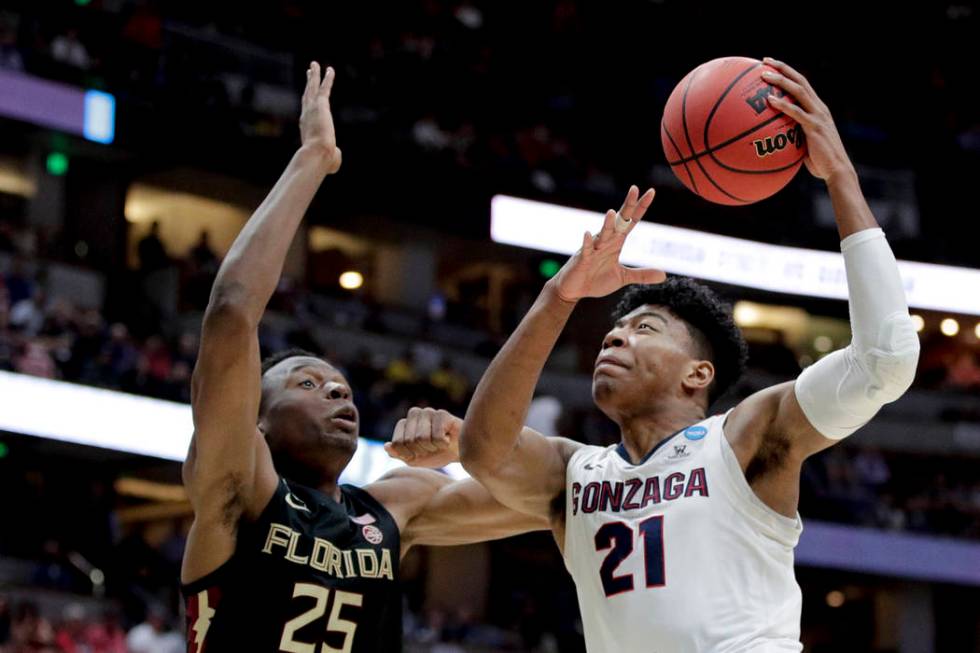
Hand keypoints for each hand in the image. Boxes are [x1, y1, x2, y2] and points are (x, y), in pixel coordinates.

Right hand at [300, 61, 341, 173]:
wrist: (316, 154)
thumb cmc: (322, 161)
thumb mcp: (328, 159)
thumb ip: (333, 156)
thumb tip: (336, 157)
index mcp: (306, 128)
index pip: (307, 111)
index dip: (308, 102)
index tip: (308, 95)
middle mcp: (306, 116)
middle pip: (306, 95)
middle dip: (308, 83)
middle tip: (309, 72)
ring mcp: (312, 109)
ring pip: (312, 88)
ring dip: (314, 75)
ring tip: (314, 64)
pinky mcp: (321, 105)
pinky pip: (324, 87)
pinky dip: (327, 78)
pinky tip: (330, 69)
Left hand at [384, 407, 460, 467]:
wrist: (460, 453)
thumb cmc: (436, 454)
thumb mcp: (414, 459)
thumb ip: (399, 454)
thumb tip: (387, 447)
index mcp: (404, 423)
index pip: (397, 443)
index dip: (408, 454)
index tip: (418, 454)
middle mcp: (414, 413)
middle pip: (409, 441)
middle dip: (421, 451)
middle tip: (432, 448)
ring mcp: (428, 412)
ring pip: (422, 438)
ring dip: (433, 447)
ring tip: (440, 443)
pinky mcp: (443, 414)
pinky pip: (437, 437)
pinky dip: (443, 444)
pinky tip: (448, 438)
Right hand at [551, 185, 664, 301]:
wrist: (574, 289)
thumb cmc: (596, 280)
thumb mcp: (623, 277)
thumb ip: (642, 275)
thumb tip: (664, 275)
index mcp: (616, 242)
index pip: (631, 221)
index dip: (641, 208)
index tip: (651, 191)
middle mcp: (606, 241)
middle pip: (619, 221)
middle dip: (627, 206)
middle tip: (635, 189)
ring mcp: (593, 249)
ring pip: (603, 234)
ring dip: (608, 224)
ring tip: (613, 212)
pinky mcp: (582, 260)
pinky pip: (585, 250)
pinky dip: (587, 242)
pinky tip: (588, 234)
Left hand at [762, 57, 853, 181]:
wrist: (836, 170)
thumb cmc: (820, 162)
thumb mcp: (805, 145)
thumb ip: (794, 136)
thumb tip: (775, 140)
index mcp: (818, 109)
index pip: (802, 84)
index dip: (788, 73)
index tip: (771, 66)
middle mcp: (819, 107)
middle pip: (800, 80)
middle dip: (782, 68)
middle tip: (764, 61)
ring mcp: (818, 115)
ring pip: (798, 91)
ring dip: (780, 80)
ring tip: (763, 75)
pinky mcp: (814, 126)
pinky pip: (796, 112)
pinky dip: (782, 104)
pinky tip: (769, 100)